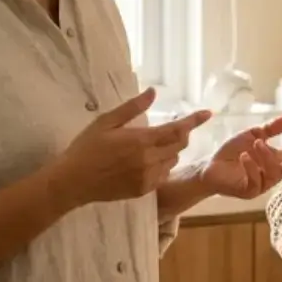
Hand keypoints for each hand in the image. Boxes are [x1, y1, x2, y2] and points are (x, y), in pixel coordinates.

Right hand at [55, 88, 211, 205]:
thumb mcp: (106, 121)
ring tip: (152, 144)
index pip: (177, 129)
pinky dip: (163, 164)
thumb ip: (132, 107)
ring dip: (171, 149)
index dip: (194, 120)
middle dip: (181, 133)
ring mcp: (148, 177)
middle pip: (180, 144)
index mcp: (141, 140)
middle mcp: (149, 160)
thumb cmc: (86, 147)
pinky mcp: (144, 190)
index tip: (208, 113)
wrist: (73, 182)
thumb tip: (153, 92)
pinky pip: (164, 174)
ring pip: (173, 160)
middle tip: (172, 126)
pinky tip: (147, 160)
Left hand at [199, 116, 281, 199]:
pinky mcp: (248, 191)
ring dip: (267, 157)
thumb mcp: (252, 134)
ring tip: (256, 144)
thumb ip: (270, 129)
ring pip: (274, 173)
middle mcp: (273, 175)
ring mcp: (262, 185)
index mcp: (277, 162)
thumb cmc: (232, 152)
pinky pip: (256, 181)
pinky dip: (251, 167)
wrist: (209, 165)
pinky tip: (245, 156)